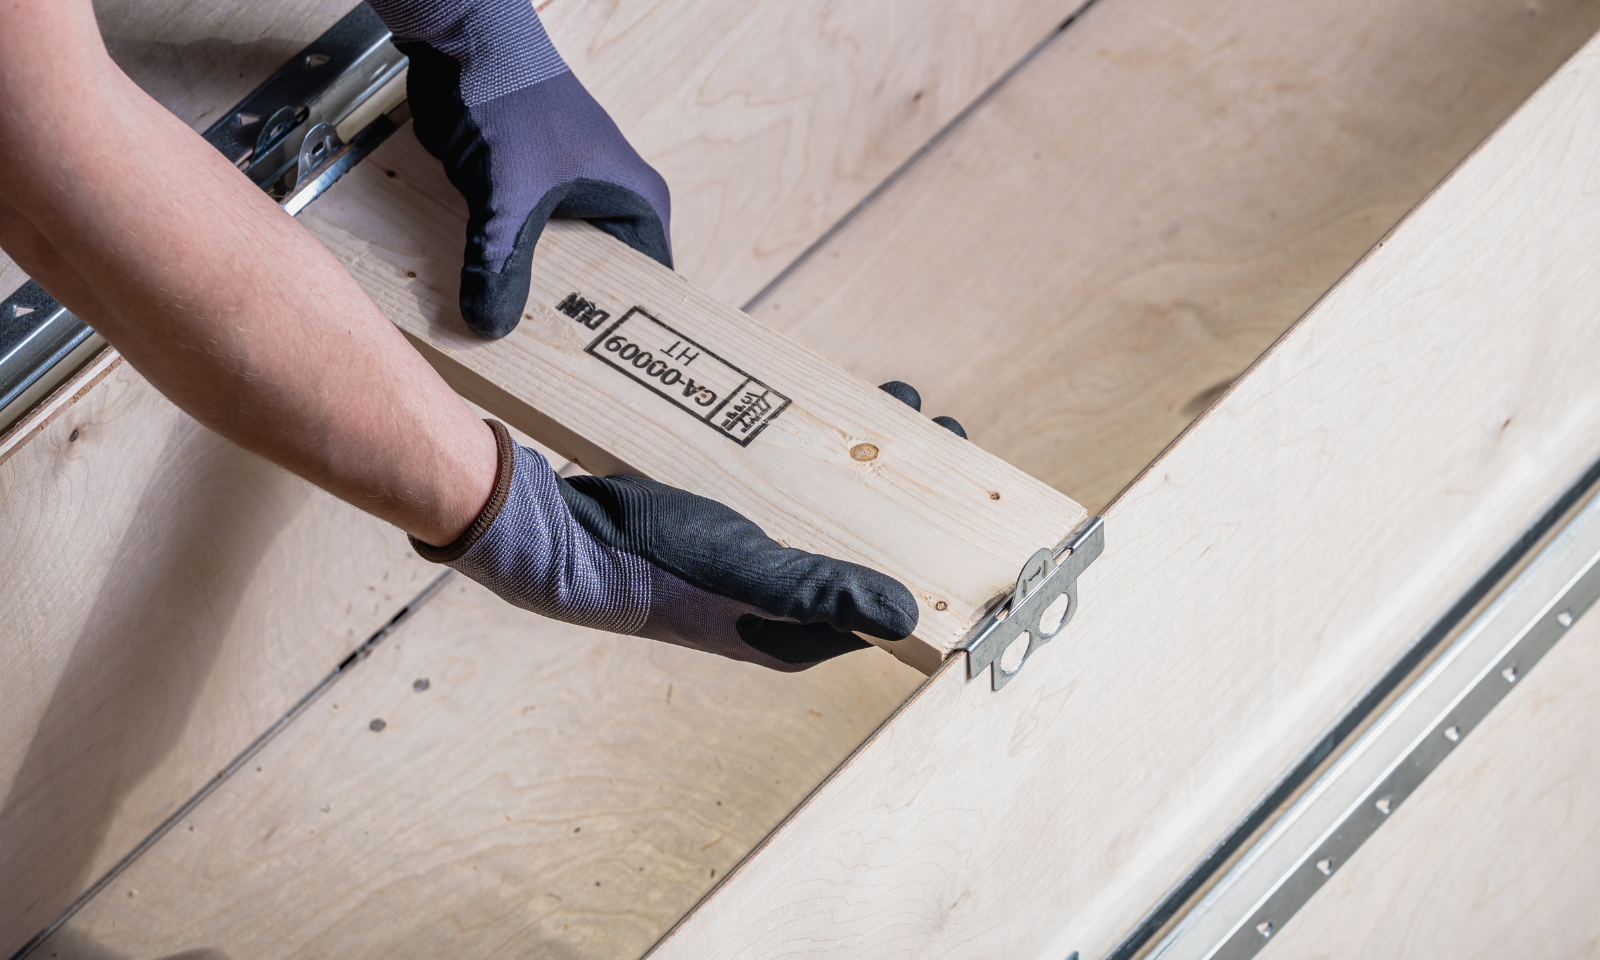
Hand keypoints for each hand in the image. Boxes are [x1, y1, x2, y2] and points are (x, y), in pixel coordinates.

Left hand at [369, 0, 671, 338]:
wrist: (461, 47)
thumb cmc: (511, 98)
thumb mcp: (509, 194)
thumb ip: (500, 263)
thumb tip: (491, 325)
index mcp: (637, 207)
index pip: (653, 291)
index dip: (633, 333)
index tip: (609, 374)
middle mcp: (610, 211)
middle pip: (601, 292)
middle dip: (574, 325)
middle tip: (556, 371)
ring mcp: (566, 210)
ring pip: (556, 278)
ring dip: (533, 302)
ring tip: (520, 348)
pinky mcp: (525, 207)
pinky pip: (521, 258)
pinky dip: (503, 277)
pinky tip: (484, 304)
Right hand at [416, 421, 914, 670]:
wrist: (555, 529)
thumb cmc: (647, 560)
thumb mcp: (744, 572)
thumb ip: (820, 591)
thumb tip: (908, 614)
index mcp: (789, 637)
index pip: (884, 610)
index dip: (934, 568)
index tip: (977, 516)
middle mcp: (777, 606)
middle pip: (866, 551)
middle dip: (911, 499)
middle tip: (946, 440)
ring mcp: (752, 562)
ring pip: (833, 511)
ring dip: (868, 465)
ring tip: (900, 410)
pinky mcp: (729, 523)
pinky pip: (795, 486)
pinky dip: (821, 453)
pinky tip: (834, 414)